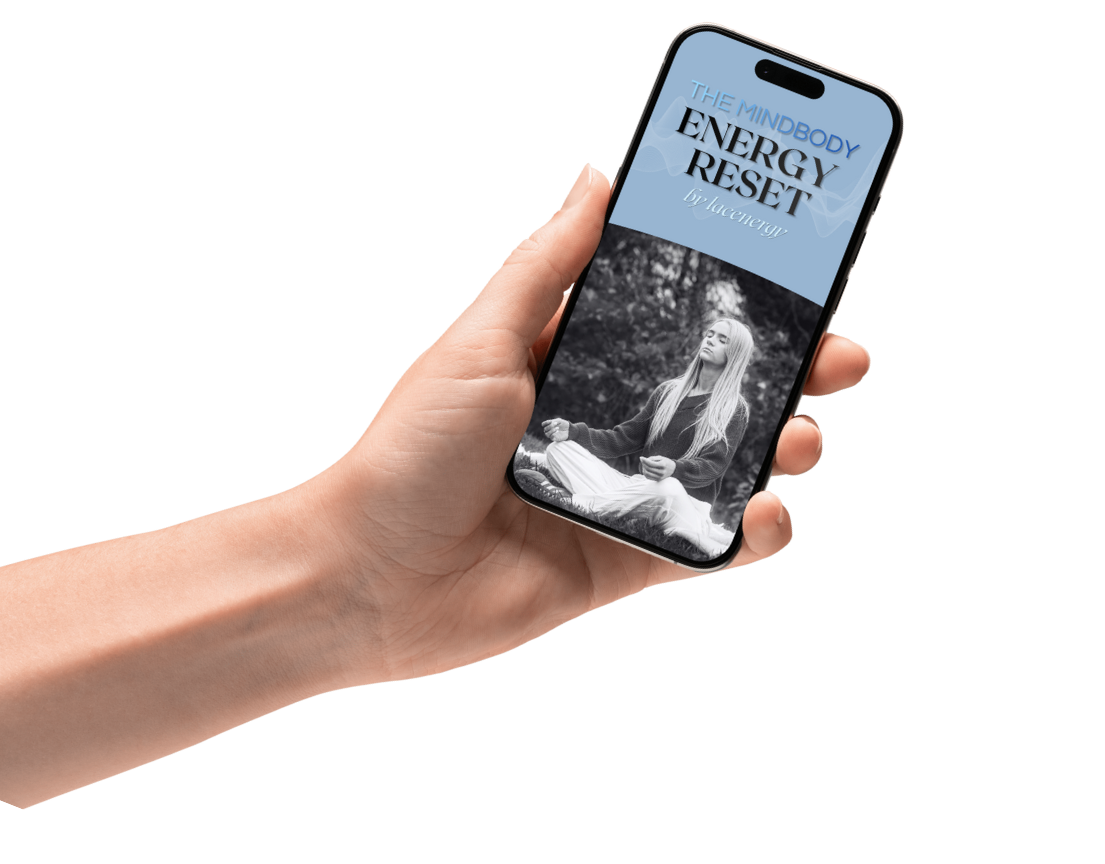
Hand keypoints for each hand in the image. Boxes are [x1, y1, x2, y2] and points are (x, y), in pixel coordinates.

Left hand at [319, 163, 870, 688]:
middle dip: (785, 372)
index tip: (794, 272)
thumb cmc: (411, 452)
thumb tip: (596, 176)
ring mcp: (619, 491)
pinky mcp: (625, 557)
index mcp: (572, 364)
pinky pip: (706, 543)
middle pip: (713, 392)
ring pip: (724, 464)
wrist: (373, 577)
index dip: (731, 302)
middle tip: (837, 355)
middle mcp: (602, 424)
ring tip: (804, 435)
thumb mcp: (481, 340)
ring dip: (781, 446)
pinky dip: (751, 532)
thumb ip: (547, 265)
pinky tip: (768, 511)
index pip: (668, 323)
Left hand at [639, 455, 675, 481]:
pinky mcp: (658, 480)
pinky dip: (645, 472)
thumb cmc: (666, 462)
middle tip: (643, 460)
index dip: (644, 460)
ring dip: (643, 468)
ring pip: (646, 473)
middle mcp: (661, 472)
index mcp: (663, 465)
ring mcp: (660, 477)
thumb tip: (643, 459)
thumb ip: (652, 458)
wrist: (673, 470)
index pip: (650, 463)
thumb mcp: (661, 457)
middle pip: (648, 468)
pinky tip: (646, 469)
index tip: (641, 457)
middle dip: (643, 463)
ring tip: (644, 465)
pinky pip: (648, 477)